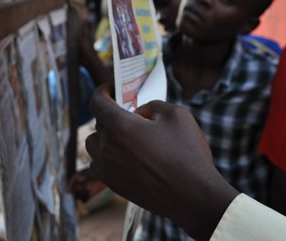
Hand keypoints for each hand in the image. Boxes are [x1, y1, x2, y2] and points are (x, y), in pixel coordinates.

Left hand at [85, 85, 238, 240]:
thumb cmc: (187, 153)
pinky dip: (104, 156)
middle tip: (126, 113)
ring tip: (122, 135)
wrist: (193, 196)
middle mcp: (108, 147)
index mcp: (120, 126)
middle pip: (98, 122)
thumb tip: (139, 112)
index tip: (110, 88)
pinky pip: (97, 164)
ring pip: (93, 144)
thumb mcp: (176, 115)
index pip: (97, 102)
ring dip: (103, 135)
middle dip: (110, 114)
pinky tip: (120, 155)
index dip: (102, 91)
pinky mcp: (113, 185)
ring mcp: (108, 168)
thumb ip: (153, 106)